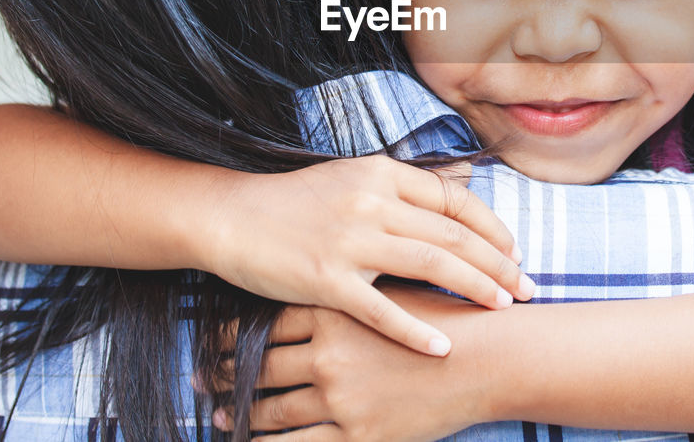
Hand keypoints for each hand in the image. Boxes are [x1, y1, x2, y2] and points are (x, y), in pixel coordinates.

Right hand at [196, 154, 532, 354]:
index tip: (515, 251)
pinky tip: (444, 347)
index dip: (491, 227)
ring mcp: (349, 241)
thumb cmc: (294, 202)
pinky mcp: (325, 279)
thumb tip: (460, 187)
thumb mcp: (352, 177)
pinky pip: (381, 309)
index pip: (454, 199)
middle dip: (498, 262)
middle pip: (452, 234)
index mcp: (381, 174)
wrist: (231, 217)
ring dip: (474, 287)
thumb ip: (402, 187)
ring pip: (430, 265)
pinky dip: (416, 329)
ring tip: (503, 307)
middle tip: (528, 287)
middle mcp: (371, 202)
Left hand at [211, 286, 497, 440]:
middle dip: (225, 373)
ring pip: (272, 408)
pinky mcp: (357, 435)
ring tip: (221, 412)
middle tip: (202, 377)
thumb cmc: (448, 316)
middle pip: (261, 365)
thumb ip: (358, 275)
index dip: (234, 334)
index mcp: (334, 311)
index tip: (211, 340)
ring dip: (242, 412)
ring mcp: (340, 398)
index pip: (266, 324)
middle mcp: (329, 354)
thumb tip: (328, 269)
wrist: (492, 358)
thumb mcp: (397, 279)